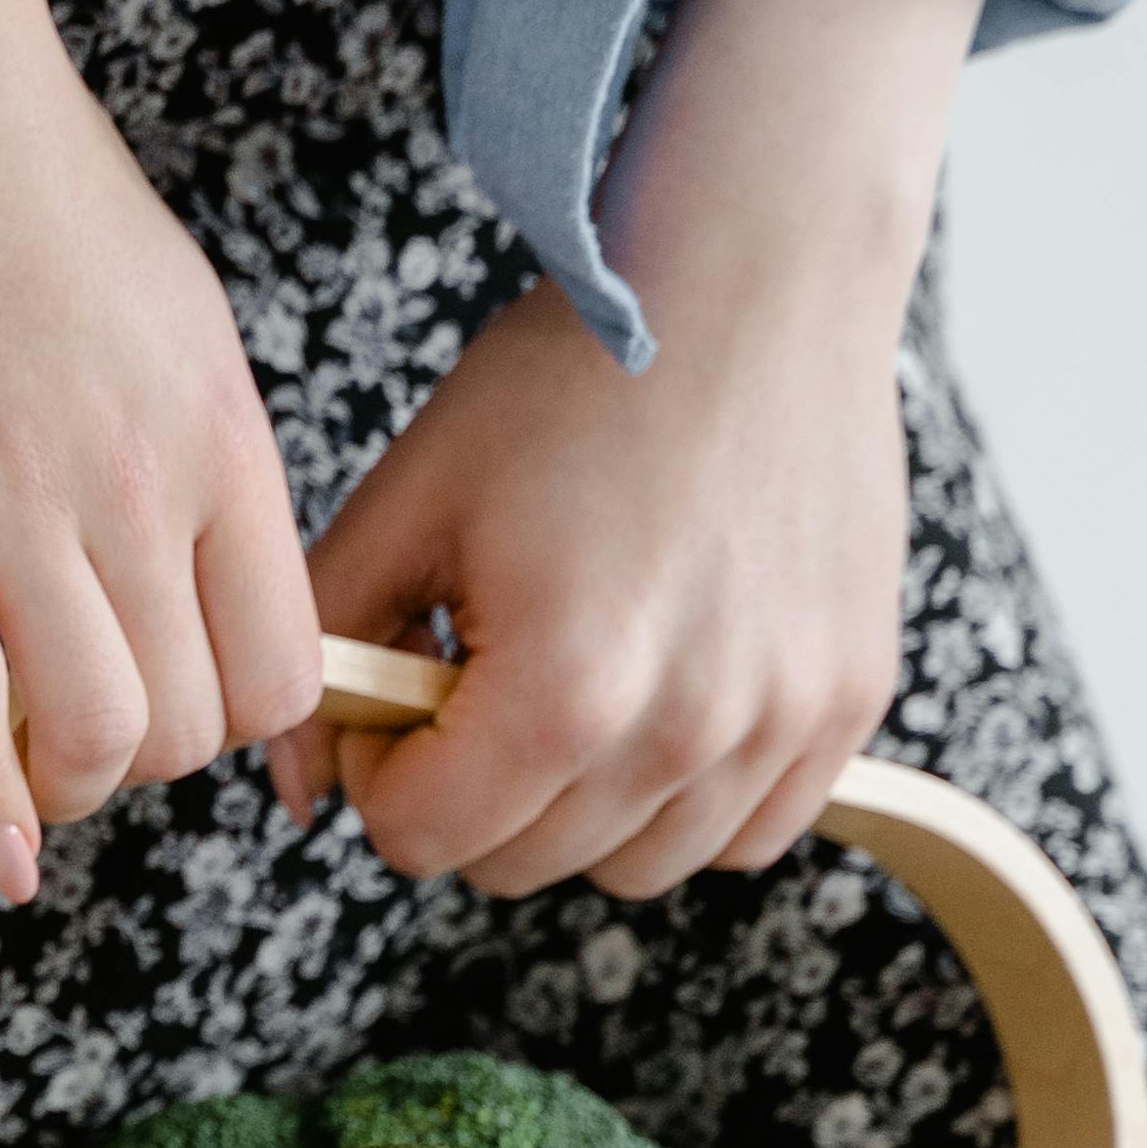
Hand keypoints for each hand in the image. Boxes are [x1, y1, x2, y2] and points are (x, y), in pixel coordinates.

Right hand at [0, 0, 316, 901]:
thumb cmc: (24, 184)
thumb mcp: (170, 319)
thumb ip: (193, 459)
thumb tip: (199, 582)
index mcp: (217, 433)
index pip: (285, 660)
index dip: (251, 729)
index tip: (203, 725)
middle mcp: (134, 480)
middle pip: (195, 720)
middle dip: (154, 764)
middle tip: (103, 741)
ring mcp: (9, 500)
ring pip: (92, 732)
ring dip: (72, 783)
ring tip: (40, 767)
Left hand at [264, 0, 1010, 897]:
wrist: (752, 280)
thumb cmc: (574, 373)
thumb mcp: (414, 496)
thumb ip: (328, 646)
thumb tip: (300, 783)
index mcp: (561, 689)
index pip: (417, 839)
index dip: (383, 766)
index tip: (406, 681)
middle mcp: (684, 733)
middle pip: (517, 865)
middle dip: (471, 784)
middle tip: (482, 664)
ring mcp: (781, 726)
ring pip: (629, 867)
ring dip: (579, 802)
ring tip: (578, 670)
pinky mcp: (846, 705)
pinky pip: (741, 834)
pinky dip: (688, 795)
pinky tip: (664, 688)